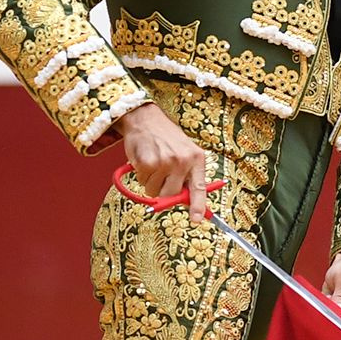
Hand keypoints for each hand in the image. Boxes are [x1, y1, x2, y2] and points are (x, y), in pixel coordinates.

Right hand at [117, 102, 208, 219]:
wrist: (146, 119)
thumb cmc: (167, 138)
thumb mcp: (185, 152)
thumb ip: (187, 175)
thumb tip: (186, 202)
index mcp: (197, 159)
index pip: (200, 188)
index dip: (198, 206)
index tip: (197, 219)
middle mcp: (183, 161)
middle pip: (171, 195)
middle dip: (164, 192)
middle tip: (161, 178)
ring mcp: (164, 162)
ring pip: (154, 190)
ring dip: (150, 182)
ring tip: (154, 164)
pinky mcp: (147, 162)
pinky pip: (142, 182)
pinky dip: (140, 175)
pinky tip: (145, 160)